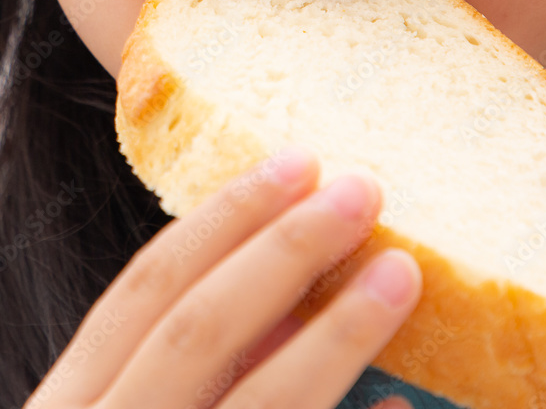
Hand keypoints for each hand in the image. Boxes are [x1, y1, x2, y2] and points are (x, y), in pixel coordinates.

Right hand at [23, 147, 420, 408]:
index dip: (220, 219)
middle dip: (282, 249)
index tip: (294, 161)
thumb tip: (273, 296)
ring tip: (401, 275)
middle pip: (196, 328)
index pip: (144, 291)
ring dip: (333, 335)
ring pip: (257, 407)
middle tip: (363, 189)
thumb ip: (169, 366)